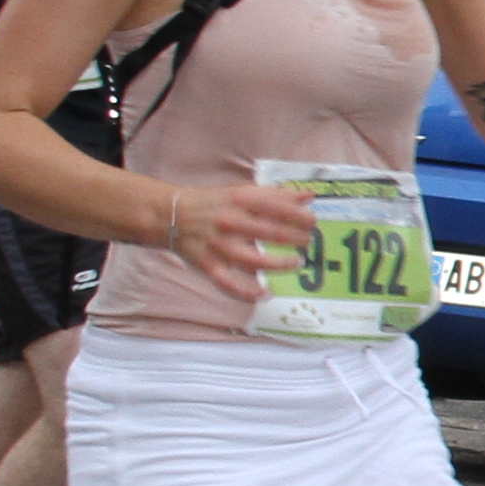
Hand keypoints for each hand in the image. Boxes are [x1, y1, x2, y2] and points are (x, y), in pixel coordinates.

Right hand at [156, 177, 317, 297]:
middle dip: (295, 239)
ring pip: (254, 261)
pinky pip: (229, 283)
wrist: (172, 215)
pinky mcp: (208, 265)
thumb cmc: (214, 203)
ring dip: (280, 264)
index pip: (277, 207)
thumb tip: (308, 196)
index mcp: (239, 201)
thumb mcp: (242, 191)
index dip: (299, 216)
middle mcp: (229, 222)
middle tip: (308, 242)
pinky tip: (266, 294)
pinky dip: (248, 292)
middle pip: (271, 233)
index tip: (312, 222)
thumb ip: (276, 194)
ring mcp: (218, 246)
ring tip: (296, 262)